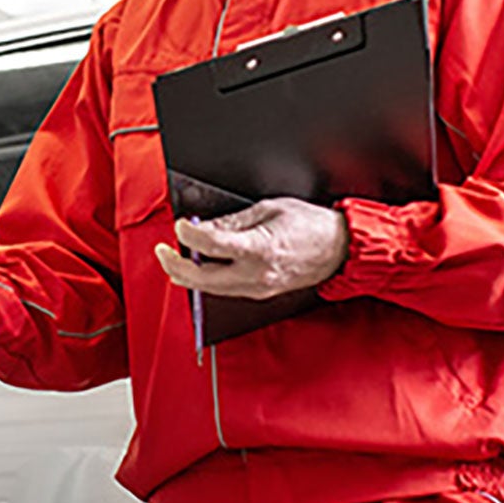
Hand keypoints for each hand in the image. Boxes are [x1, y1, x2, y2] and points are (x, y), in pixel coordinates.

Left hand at [154, 198, 348, 299]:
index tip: (180, 226)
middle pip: (201, 279)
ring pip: (210, 289)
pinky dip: (209, 279)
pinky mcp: (261, 293)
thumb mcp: (268, 209)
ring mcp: (258, 288)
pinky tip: (203, 266)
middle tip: (163, 251)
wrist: (339, 249)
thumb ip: (232, 222)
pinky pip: (226, 290)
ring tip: (178, 256)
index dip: (188, 235)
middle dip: (175, 266)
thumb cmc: (311, 225)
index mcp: (259, 248)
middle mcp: (256, 274)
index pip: (210, 246)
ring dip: (189, 275)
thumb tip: (204, 227)